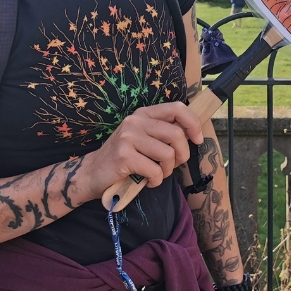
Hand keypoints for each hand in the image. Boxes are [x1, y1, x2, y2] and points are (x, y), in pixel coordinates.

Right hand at [81, 102, 203, 201]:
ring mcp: (128, 137)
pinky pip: (155, 170)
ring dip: (167, 170)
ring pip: (168, 154)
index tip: (197, 140)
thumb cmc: (125, 157)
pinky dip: (156, 180)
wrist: (93, 172)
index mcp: (144, 113)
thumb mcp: (144, 138)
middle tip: (172, 165)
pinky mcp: (124, 156)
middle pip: (177, 134)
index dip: (193, 124)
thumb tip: (193, 135)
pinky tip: (148, 181)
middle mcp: (136, 121)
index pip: (177, 109)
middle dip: (182, 155)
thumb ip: (164, 132)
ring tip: (157, 174)